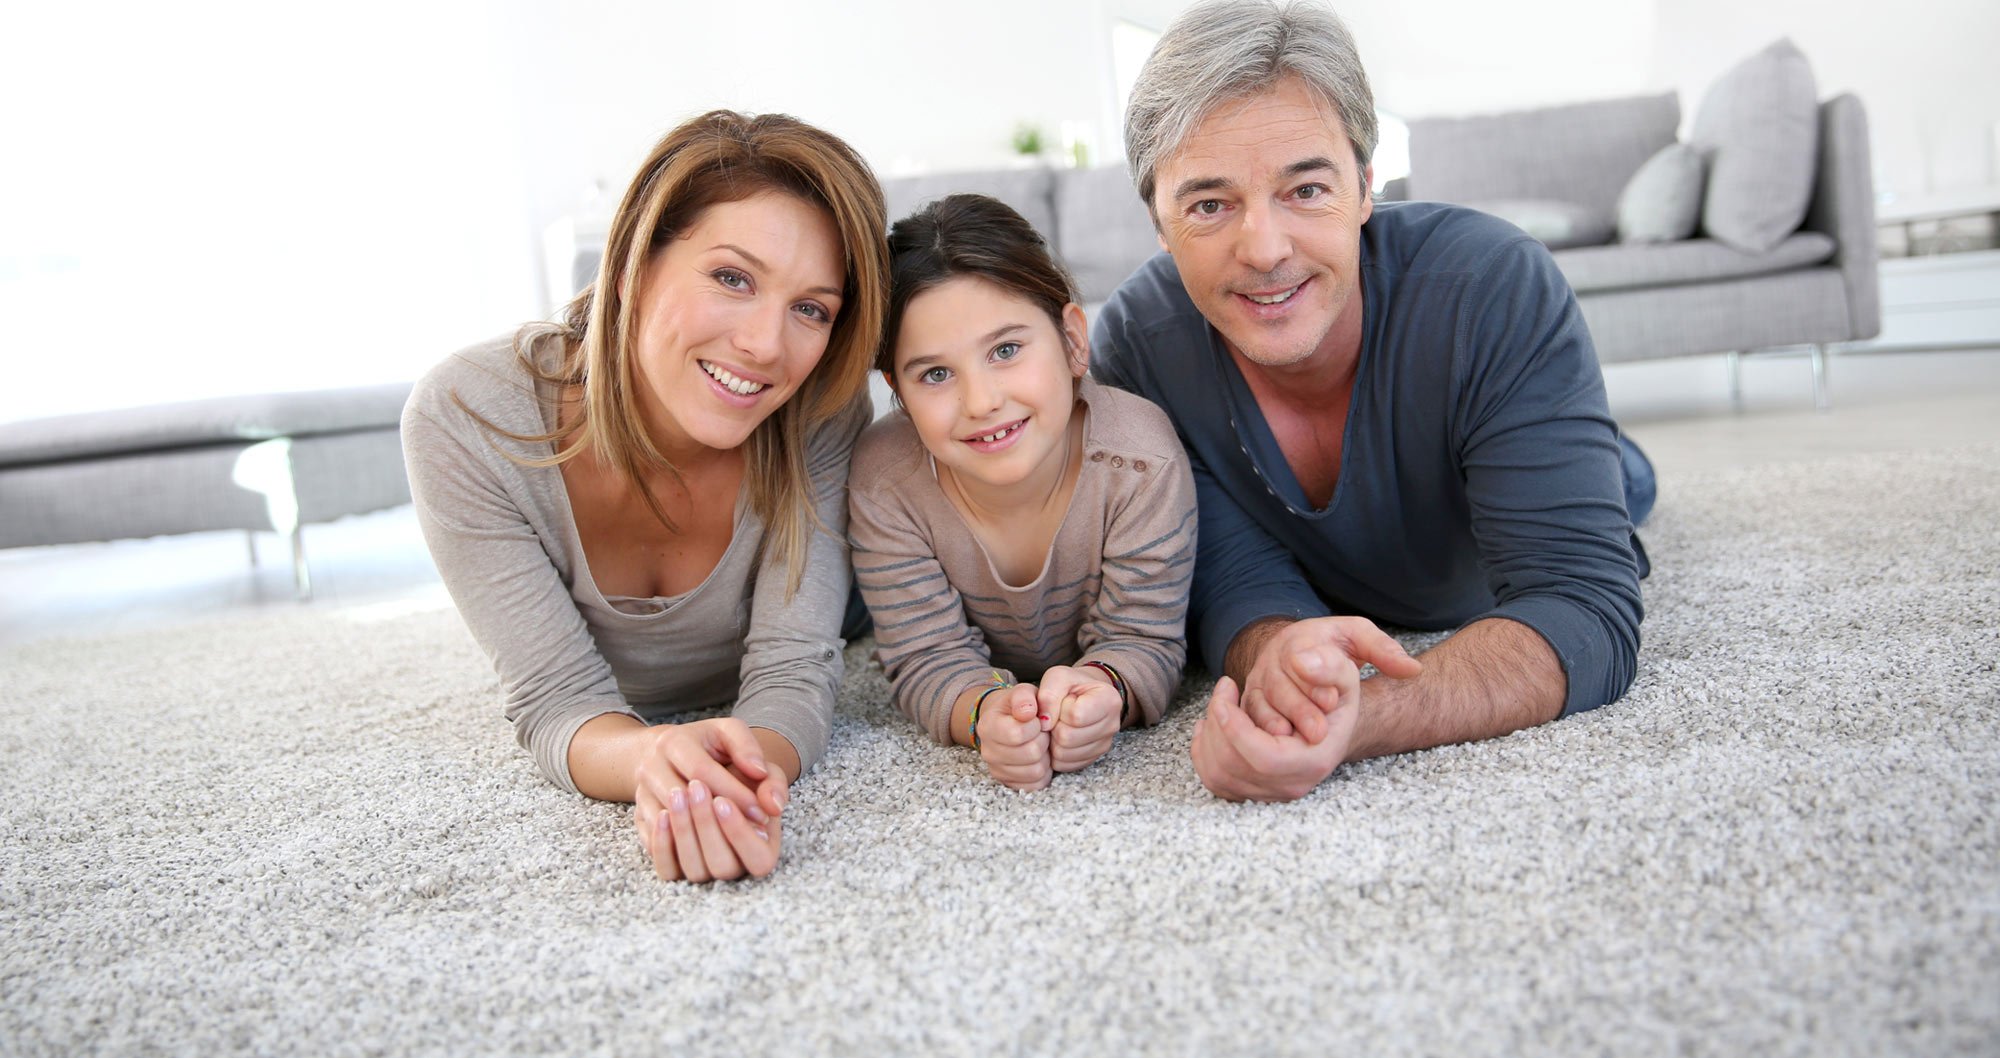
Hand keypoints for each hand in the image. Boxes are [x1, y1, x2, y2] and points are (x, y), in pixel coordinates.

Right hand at [631, 718, 787, 881]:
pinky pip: (654, 842)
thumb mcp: (729, 734)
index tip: (761, 812)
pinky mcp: (638, 817)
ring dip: (702, 837)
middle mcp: (649, 767)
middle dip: (719, 818)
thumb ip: (749, 749)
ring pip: (666, 823)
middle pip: (680, 799)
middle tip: (753, 831)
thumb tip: (759, 773)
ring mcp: (641, 794)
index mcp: (672, 741)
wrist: (664, 754)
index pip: (702, 771)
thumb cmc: (705, 745)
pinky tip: (711, 855)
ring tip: (736, 844)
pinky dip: (684, 851)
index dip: (734, 794)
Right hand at [976, 683, 1052, 790]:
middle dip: (1043, 741)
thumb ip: (1025, 697)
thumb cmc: (1018, 707)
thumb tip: (1027, 712)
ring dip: (1045, 757)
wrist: (1006, 721)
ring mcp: (997, 770)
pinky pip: (1036, 784)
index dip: (1035, 725)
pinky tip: (1038, 758)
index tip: (1035, 719)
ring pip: (1036, 771)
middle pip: (1031, 754)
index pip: (1018, 733)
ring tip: (1039, 744)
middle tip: (1040, 733)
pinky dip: (1044, 772)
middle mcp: (988, 752)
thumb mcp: (1022, 692)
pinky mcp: (1009, 783)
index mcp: (988, 726)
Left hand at [1038, 665, 1121, 772]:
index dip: (1060, 709)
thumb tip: (1045, 723)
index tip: (1063, 701)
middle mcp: (1113, 725)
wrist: (1084, 695)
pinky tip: (1061, 737)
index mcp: (1109, 700)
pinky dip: (1056, 753)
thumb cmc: (1071, 685)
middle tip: (1058, 715)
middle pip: (1068, 738)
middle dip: (1055, 726)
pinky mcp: (1093, 759)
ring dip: (1053, 740)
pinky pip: (1065, 765)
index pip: (1075, 716)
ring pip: (1064, 754)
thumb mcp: (1058, 677)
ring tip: (1060, 724)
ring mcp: (1104, 745)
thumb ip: (1049, 695)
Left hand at [1190, 676, 1348, 801]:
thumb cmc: (1334, 694)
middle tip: (1225, 688)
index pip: (1265, 758)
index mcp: (1315, 761)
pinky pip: (1213, 779)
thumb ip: (1329, 665)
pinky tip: (1211, 722)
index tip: (1225, 696)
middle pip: (1233, 766)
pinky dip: (1203, 750)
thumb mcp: (1343, 673)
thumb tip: (1302, 663)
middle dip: (1219, 723)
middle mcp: (1292, 785)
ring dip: (1209, 734)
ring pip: (1217, 774)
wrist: (1327, 718)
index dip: (1236, 729)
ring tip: (1220, 702)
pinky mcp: (1250, 791)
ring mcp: (1270, 793)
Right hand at [1239, 616, 1420, 742]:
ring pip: (1260, 707)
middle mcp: (1272, 663)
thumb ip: (1382, 649)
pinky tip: (1278, 750)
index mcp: (1298, 641)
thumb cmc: (1330, 645)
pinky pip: (1249, 721)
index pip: (1300, 658)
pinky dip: (1259, 736)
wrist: (1294, 651)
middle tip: (1320, 733)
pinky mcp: (1250, 705)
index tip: (1332, 700)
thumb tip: (1412, 669)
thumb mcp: (1357, 636)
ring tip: (1300, 742)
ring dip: (1278, 727)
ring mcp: (1258, 685)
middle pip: (1278, 688)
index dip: (1314, 679)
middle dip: (1299, 710)